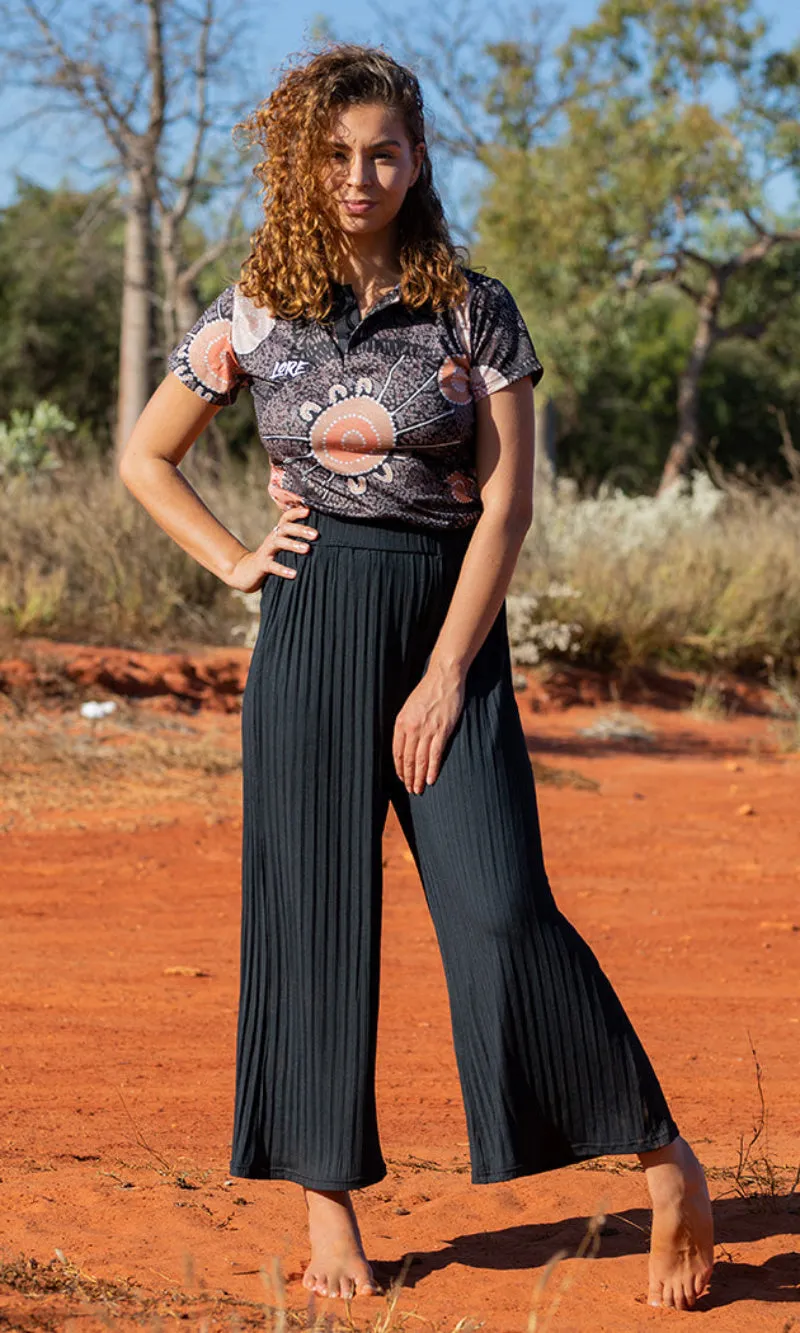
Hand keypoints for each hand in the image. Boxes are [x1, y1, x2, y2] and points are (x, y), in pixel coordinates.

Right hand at [226, 504, 317, 591]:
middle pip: (285, 528)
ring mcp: (266, 551)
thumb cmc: (271, 558)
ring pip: (279, 543)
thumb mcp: (282, 546)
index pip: (286, 518)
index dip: (296, 512)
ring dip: (293, 545)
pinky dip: (283, 569)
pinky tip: (293, 574)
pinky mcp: (262, 565)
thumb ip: (296, 540)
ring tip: (307, 549)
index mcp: (278, 533)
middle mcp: (272, 539)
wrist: (246, 572)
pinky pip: (272, 566)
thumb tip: (319, 537)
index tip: (309, 510)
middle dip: (300, 529)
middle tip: (316, 534)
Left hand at [392, 661, 465, 793]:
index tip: (402, 778)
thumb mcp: (409, 707)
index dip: (399, 768)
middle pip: (407, 759)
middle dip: (408, 777)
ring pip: (420, 760)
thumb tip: (404, 743)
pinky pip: (435, 754)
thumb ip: (406, 724)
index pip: (397, 752)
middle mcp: (412, 728)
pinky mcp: (442, 730)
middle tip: (410, 790)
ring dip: (419, 777)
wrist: (443, 678)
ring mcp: (427, 730)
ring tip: (419, 789)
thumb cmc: (427, 691)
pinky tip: (431, 779)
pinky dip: (432, 769)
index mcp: (401, 722)